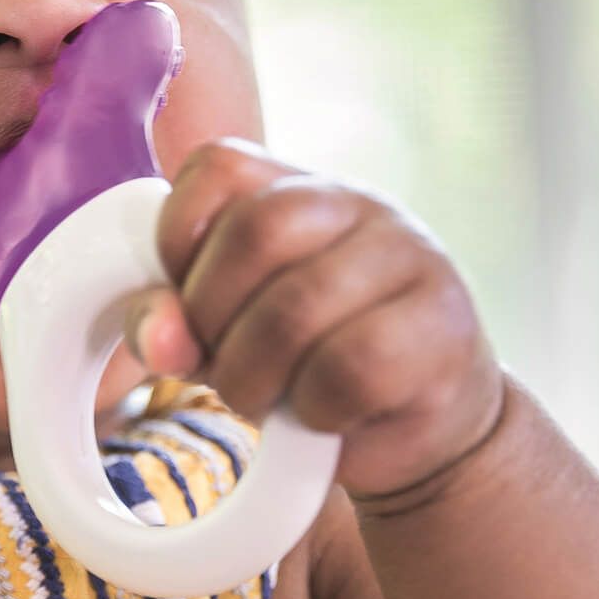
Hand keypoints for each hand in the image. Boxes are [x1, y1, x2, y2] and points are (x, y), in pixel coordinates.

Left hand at [123, 139, 504, 504]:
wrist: (424, 430)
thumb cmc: (313, 368)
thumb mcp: (230, 335)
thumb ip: (180, 320)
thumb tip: (156, 337)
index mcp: (299, 189)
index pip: (217, 167)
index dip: (176, 239)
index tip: (184, 303)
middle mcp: (361, 205)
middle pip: (255, 232)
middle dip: (212, 319)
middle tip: (219, 367)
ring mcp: (411, 259)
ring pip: (296, 308)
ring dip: (253, 378)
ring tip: (265, 399)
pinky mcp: (442, 330)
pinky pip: (350, 368)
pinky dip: (316, 407)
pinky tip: (324, 414)